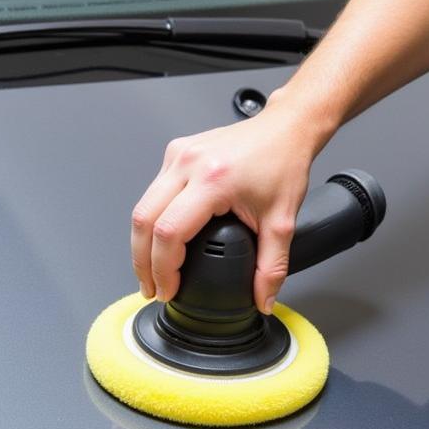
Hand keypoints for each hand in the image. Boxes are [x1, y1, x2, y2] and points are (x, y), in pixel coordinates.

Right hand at [130, 94, 320, 310]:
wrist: (285, 128)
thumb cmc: (283, 163)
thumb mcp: (282, 222)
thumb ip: (272, 267)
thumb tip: (263, 300)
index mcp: (213, 180)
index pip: (169, 232)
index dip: (162, 268)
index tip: (168, 290)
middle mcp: (188, 163)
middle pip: (144, 220)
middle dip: (142, 262)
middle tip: (152, 288)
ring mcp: (178, 155)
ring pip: (143, 205)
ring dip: (142, 242)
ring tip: (153, 271)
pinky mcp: (176, 152)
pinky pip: (153, 191)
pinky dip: (152, 220)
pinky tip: (161, 240)